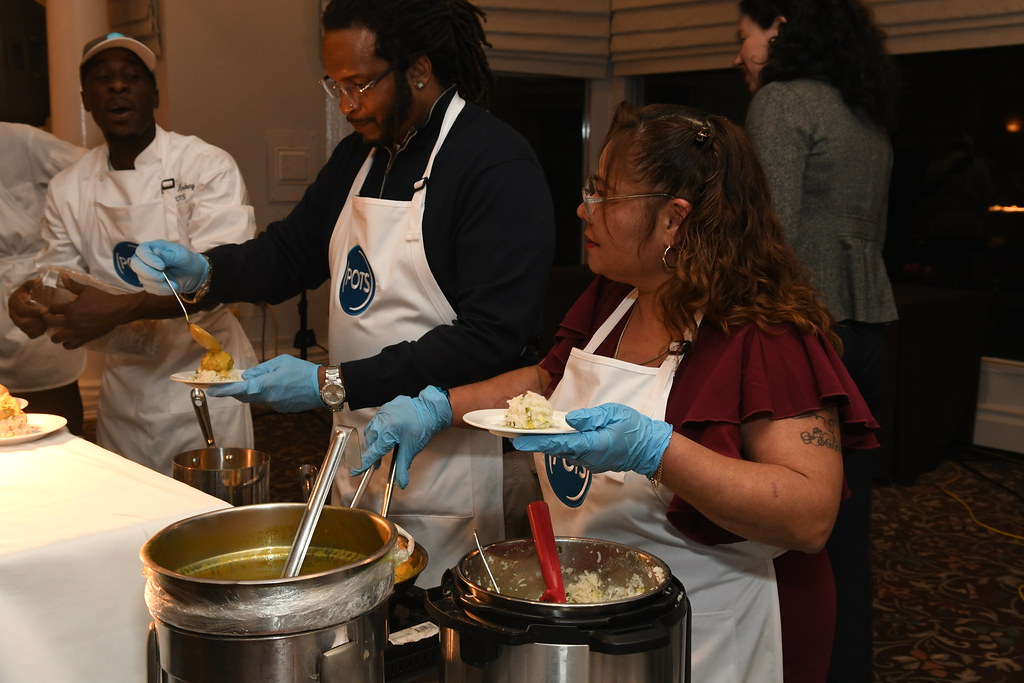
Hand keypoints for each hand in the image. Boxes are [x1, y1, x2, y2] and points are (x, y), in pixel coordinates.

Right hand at [7, 280, 46, 337]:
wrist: (28, 300)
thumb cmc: (31, 292)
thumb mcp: (30, 286)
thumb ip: (33, 284)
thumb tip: (39, 281)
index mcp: (14, 302)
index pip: (22, 309)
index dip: (33, 311)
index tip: (45, 310)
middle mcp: (13, 314)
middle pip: (23, 322)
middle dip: (37, 321)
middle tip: (49, 318)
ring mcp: (18, 322)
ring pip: (27, 329)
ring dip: (39, 326)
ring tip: (49, 321)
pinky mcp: (24, 329)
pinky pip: (31, 334)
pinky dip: (39, 331)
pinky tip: (46, 326)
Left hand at [46, 277, 132, 347]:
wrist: (117, 311)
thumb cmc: (102, 299)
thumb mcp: (87, 290)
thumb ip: (73, 285)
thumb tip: (62, 276)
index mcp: (70, 308)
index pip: (51, 309)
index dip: (48, 309)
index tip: (48, 310)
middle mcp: (70, 321)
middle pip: (51, 323)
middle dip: (47, 320)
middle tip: (50, 319)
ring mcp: (77, 331)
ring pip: (57, 337)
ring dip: (55, 335)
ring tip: (57, 332)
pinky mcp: (84, 338)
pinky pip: (70, 345)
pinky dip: (67, 344)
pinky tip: (68, 340)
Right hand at [131, 240, 208, 294]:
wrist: (194, 275)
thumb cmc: (187, 261)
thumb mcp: (181, 255)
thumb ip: (167, 255)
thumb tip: (155, 253)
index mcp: (153, 248)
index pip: (141, 251)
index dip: (149, 259)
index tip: (162, 267)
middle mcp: (146, 259)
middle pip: (136, 265)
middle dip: (149, 273)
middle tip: (163, 278)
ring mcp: (146, 272)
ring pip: (143, 279)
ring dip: (159, 284)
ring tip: (175, 284)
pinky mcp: (149, 283)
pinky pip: (150, 289)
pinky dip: (162, 290)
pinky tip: (172, 287)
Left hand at [206, 354, 320, 411]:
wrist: (322, 387)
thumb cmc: (302, 371)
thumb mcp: (280, 362)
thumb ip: (261, 369)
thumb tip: (248, 375)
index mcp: (264, 385)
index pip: (237, 389)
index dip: (222, 390)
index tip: (211, 391)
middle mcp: (266, 398)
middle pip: (244, 396)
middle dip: (236, 391)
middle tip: (229, 384)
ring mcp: (274, 405)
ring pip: (256, 400)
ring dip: (251, 392)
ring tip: (256, 382)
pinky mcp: (281, 409)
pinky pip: (267, 402)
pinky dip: (265, 395)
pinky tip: (274, 387)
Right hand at [354, 386, 451, 488]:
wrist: (430, 409)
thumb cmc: (422, 426)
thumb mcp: (412, 449)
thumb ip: (403, 467)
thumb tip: (401, 483)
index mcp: (387, 432)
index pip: (372, 453)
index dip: (363, 464)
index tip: (355, 472)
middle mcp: (381, 421)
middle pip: (369, 442)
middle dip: (371, 454)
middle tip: (376, 464)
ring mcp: (382, 413)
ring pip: (371, 431)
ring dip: (373, 441)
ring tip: (380, 449)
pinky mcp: (385, 408)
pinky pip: (376, 421)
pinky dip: (378, 430)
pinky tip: (384, 434)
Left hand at [512, 403, 670, 476]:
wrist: (647, 448)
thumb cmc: (633, 427)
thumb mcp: (613, 414)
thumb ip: (590, 417)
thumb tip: (569, 420)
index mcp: (592, 444)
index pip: (560, 443)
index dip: (537, 442)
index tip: (519, 440)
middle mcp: (587, 457)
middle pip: (556, 449)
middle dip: (534, 441)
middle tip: (513, 432)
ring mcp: (588, 462)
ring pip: (561, 452)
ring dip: (545, 443)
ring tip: (526, 432)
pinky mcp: (589, 462)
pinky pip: (570, 453)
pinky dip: (558, 445)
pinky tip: (549, 436)